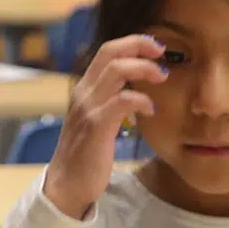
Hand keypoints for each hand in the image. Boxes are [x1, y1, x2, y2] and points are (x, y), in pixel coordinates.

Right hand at [44, 34, 162, 218]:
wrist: (66, 184)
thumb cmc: (85, 155)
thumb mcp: (97, 120)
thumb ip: (111, 102)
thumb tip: (136, 91)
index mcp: (85, 89)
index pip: (106, 51)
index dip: (132, 43)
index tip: (155, 47)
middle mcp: (84, 93)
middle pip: (110, 52)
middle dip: (139, 45)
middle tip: (162, 51)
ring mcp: (88, 108)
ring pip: (116, 70)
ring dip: (145, 68)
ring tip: (162, 76)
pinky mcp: (96, 126)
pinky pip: (122, 101)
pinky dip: (141, 99)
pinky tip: (152, 109)